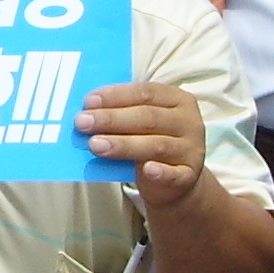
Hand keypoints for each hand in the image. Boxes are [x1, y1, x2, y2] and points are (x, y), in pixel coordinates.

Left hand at [78, 82, 207, 208]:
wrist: (174, 180)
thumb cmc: (151, 141)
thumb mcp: (141, 123)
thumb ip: (122, 113)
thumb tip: (87, 110)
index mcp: (177, 99)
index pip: (145, 92)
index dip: (116, 96)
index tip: (88, 101)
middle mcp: (188, 122)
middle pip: (148, 117)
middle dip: (112, 119)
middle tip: (82, 123)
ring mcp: (191, 149)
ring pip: (156, 145)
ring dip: (123, 145)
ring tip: (94, 145)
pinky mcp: (190, 176)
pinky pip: (174, 174)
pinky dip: (161, 172)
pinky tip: (147, 169)